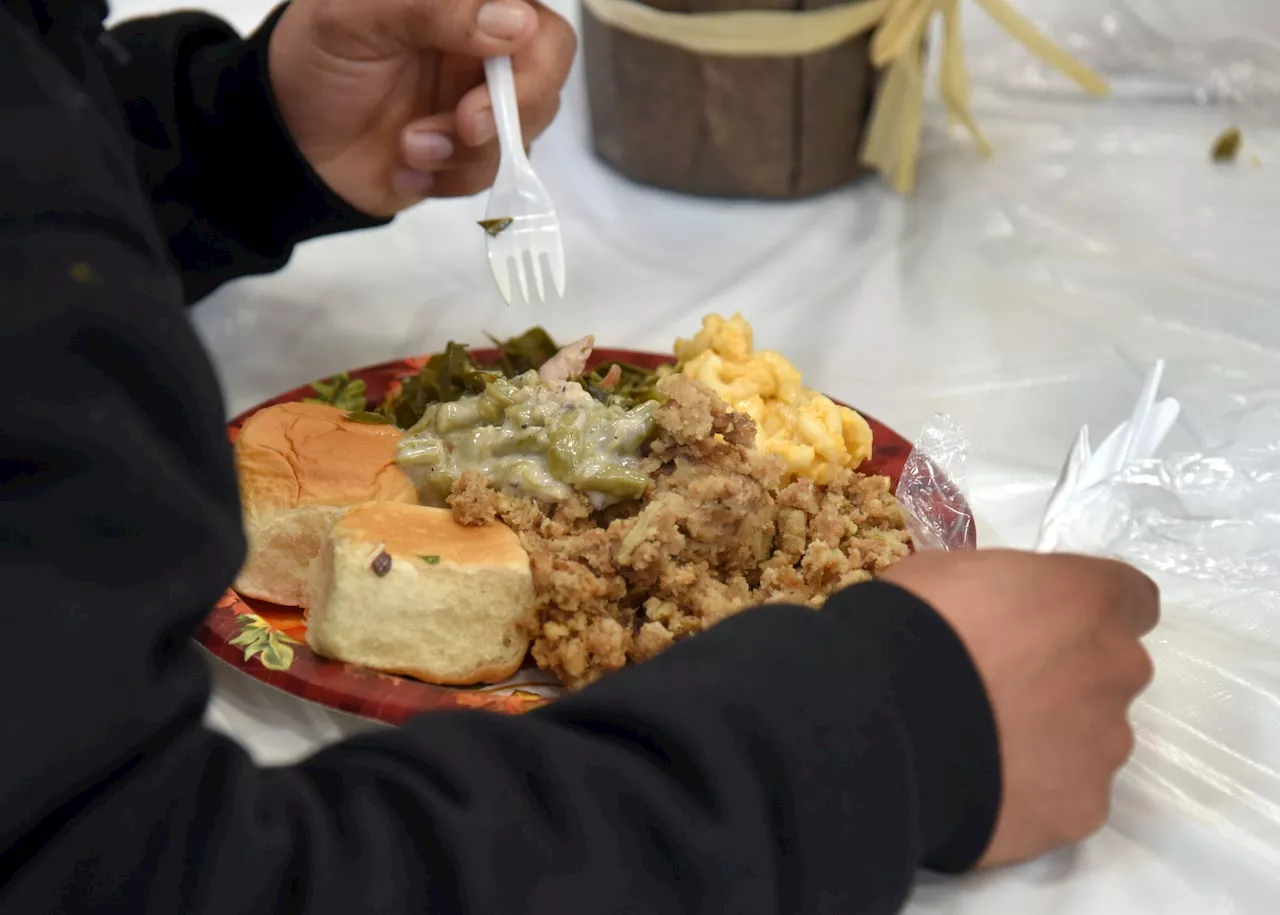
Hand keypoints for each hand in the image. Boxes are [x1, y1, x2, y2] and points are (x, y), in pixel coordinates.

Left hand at [267, 0, 576, 215]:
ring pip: (526, 128)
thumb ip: (433, 8)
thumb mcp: (354, 18)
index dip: (531, 41)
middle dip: (512, 107)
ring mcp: (481, 102)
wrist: (286, 146)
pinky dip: (450, 177)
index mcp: (461, 3)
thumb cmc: (312, 63)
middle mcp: (482, 47)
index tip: (499, 54)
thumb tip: (515, 21)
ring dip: (468, 150)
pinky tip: (406, 167)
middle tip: (465, 124)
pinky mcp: (471, 154)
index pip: (531, 12)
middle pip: (547, 68)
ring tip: (409, 146)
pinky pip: (494, 172)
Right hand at [882, 550, 1157, 866]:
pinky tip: (981, 789)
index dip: (1088, 613)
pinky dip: (1033, 794)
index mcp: (1083, 599)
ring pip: (1092, 740)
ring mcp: (1103, 747)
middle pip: (1111, 673)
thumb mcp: (946, 575)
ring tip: (983, 748)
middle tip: (1001, 691)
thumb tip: (991, 617)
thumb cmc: (909, 626)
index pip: (1130, 598)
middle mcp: (1114, 670)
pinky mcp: (1080, 810)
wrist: (879, 724)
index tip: (1049, 624)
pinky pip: (1065, 797)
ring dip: (1052, 740)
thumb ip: (997, 595)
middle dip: (1068, 679)